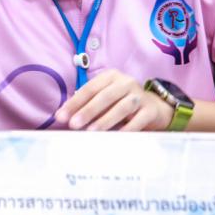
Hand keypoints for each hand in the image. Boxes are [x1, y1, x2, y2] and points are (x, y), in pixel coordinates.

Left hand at [55, 69, 171, 131]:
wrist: (154, 108)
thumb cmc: (120, 103)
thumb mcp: (104, 99)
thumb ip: (86, 105)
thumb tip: (63, 116)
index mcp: (110, 77)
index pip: (89, 88)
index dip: (74, 103)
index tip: (61, 117)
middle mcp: (126, 82)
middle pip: (105, 96)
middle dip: (87, 111)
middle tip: (73, 124)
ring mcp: (140, 95)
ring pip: (122, 107)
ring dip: (105, 119)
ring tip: (91, 131)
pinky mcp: (151, 110)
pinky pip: (138, 120)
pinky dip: (127, 129)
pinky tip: (116, 137)